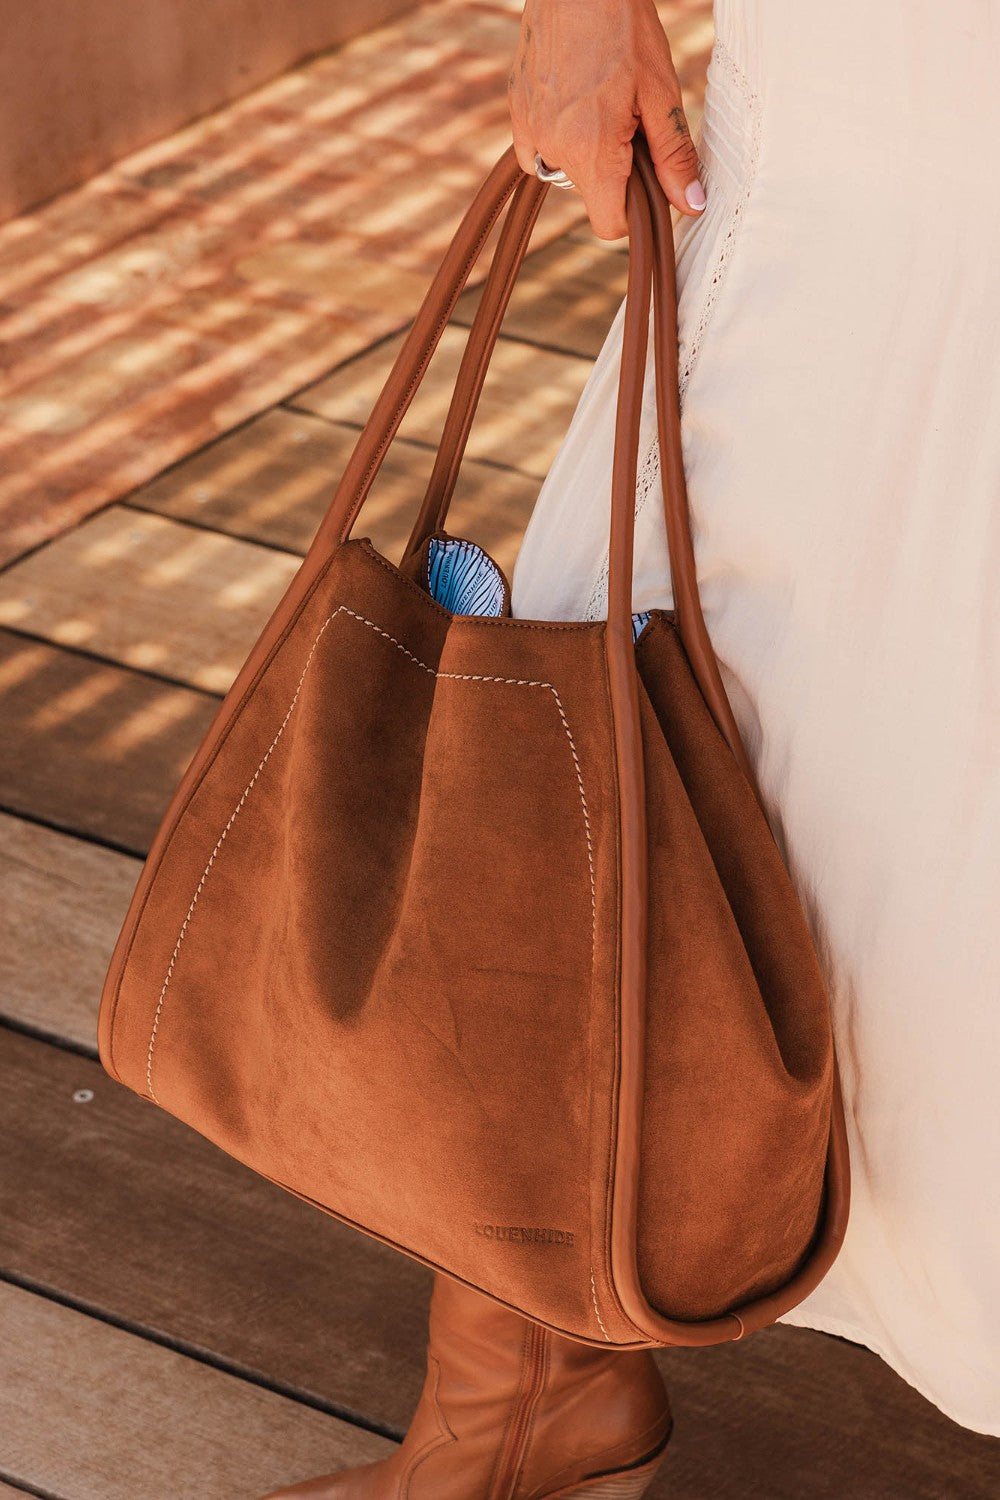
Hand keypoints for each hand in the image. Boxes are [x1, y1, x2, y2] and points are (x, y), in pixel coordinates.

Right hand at [507, 0, 705, 238]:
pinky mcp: (516, 111)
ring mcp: (529, 131)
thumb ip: (673, 156)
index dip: (633, 213)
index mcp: (592, 152)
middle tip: (630, 120)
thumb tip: (691, 205)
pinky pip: (537, 149)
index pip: (609, 224)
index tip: (647, 183)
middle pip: (591, 193)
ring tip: (602, 103)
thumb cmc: (622, 26)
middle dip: (614, 171)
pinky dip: (558, 137)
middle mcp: (554, 150)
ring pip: (566, 170)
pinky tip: (574, 102)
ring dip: (586, 152)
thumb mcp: (660, 92)